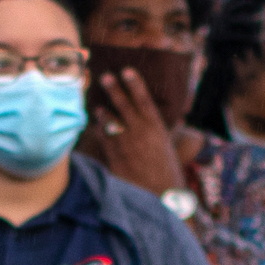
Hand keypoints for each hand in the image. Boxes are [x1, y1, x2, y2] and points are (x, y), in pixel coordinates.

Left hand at [87, 60, 188, 195]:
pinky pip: (104, 140)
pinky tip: (98, 128)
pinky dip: (100, 132)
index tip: (127, 71)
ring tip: (98, 108)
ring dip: (103, 113)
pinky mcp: (115, 157)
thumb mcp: (165, 144)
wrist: (162, 194)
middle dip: (113, 90)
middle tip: (105, 77)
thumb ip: (154, 128)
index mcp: (156, 127)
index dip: (135, 84)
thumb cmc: (166, 168)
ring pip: (110, 122)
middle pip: (124, 105)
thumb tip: (148, 114)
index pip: (144, 99)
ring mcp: (126, 145)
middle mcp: (140, 133)